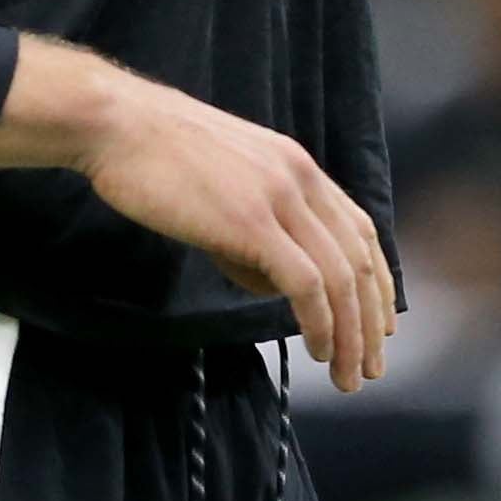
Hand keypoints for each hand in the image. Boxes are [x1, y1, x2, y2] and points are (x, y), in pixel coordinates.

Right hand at [0, 37, 395, 390]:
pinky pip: (305, 281)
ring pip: (340, 276)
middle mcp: (302, 179)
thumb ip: (254, 229)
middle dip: (371, 319)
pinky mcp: (253, 222)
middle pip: (359, 258)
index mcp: (298, 167)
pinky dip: (320, 321)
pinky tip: (318, 349)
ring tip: (347, 375)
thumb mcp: (226, 186)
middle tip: (370, 365)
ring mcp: (280, 199)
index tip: (380, 322)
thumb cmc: (157, 157)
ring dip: (350, 333)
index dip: (377, 279)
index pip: (359, 229)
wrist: (119, 125)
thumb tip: (270, 283)